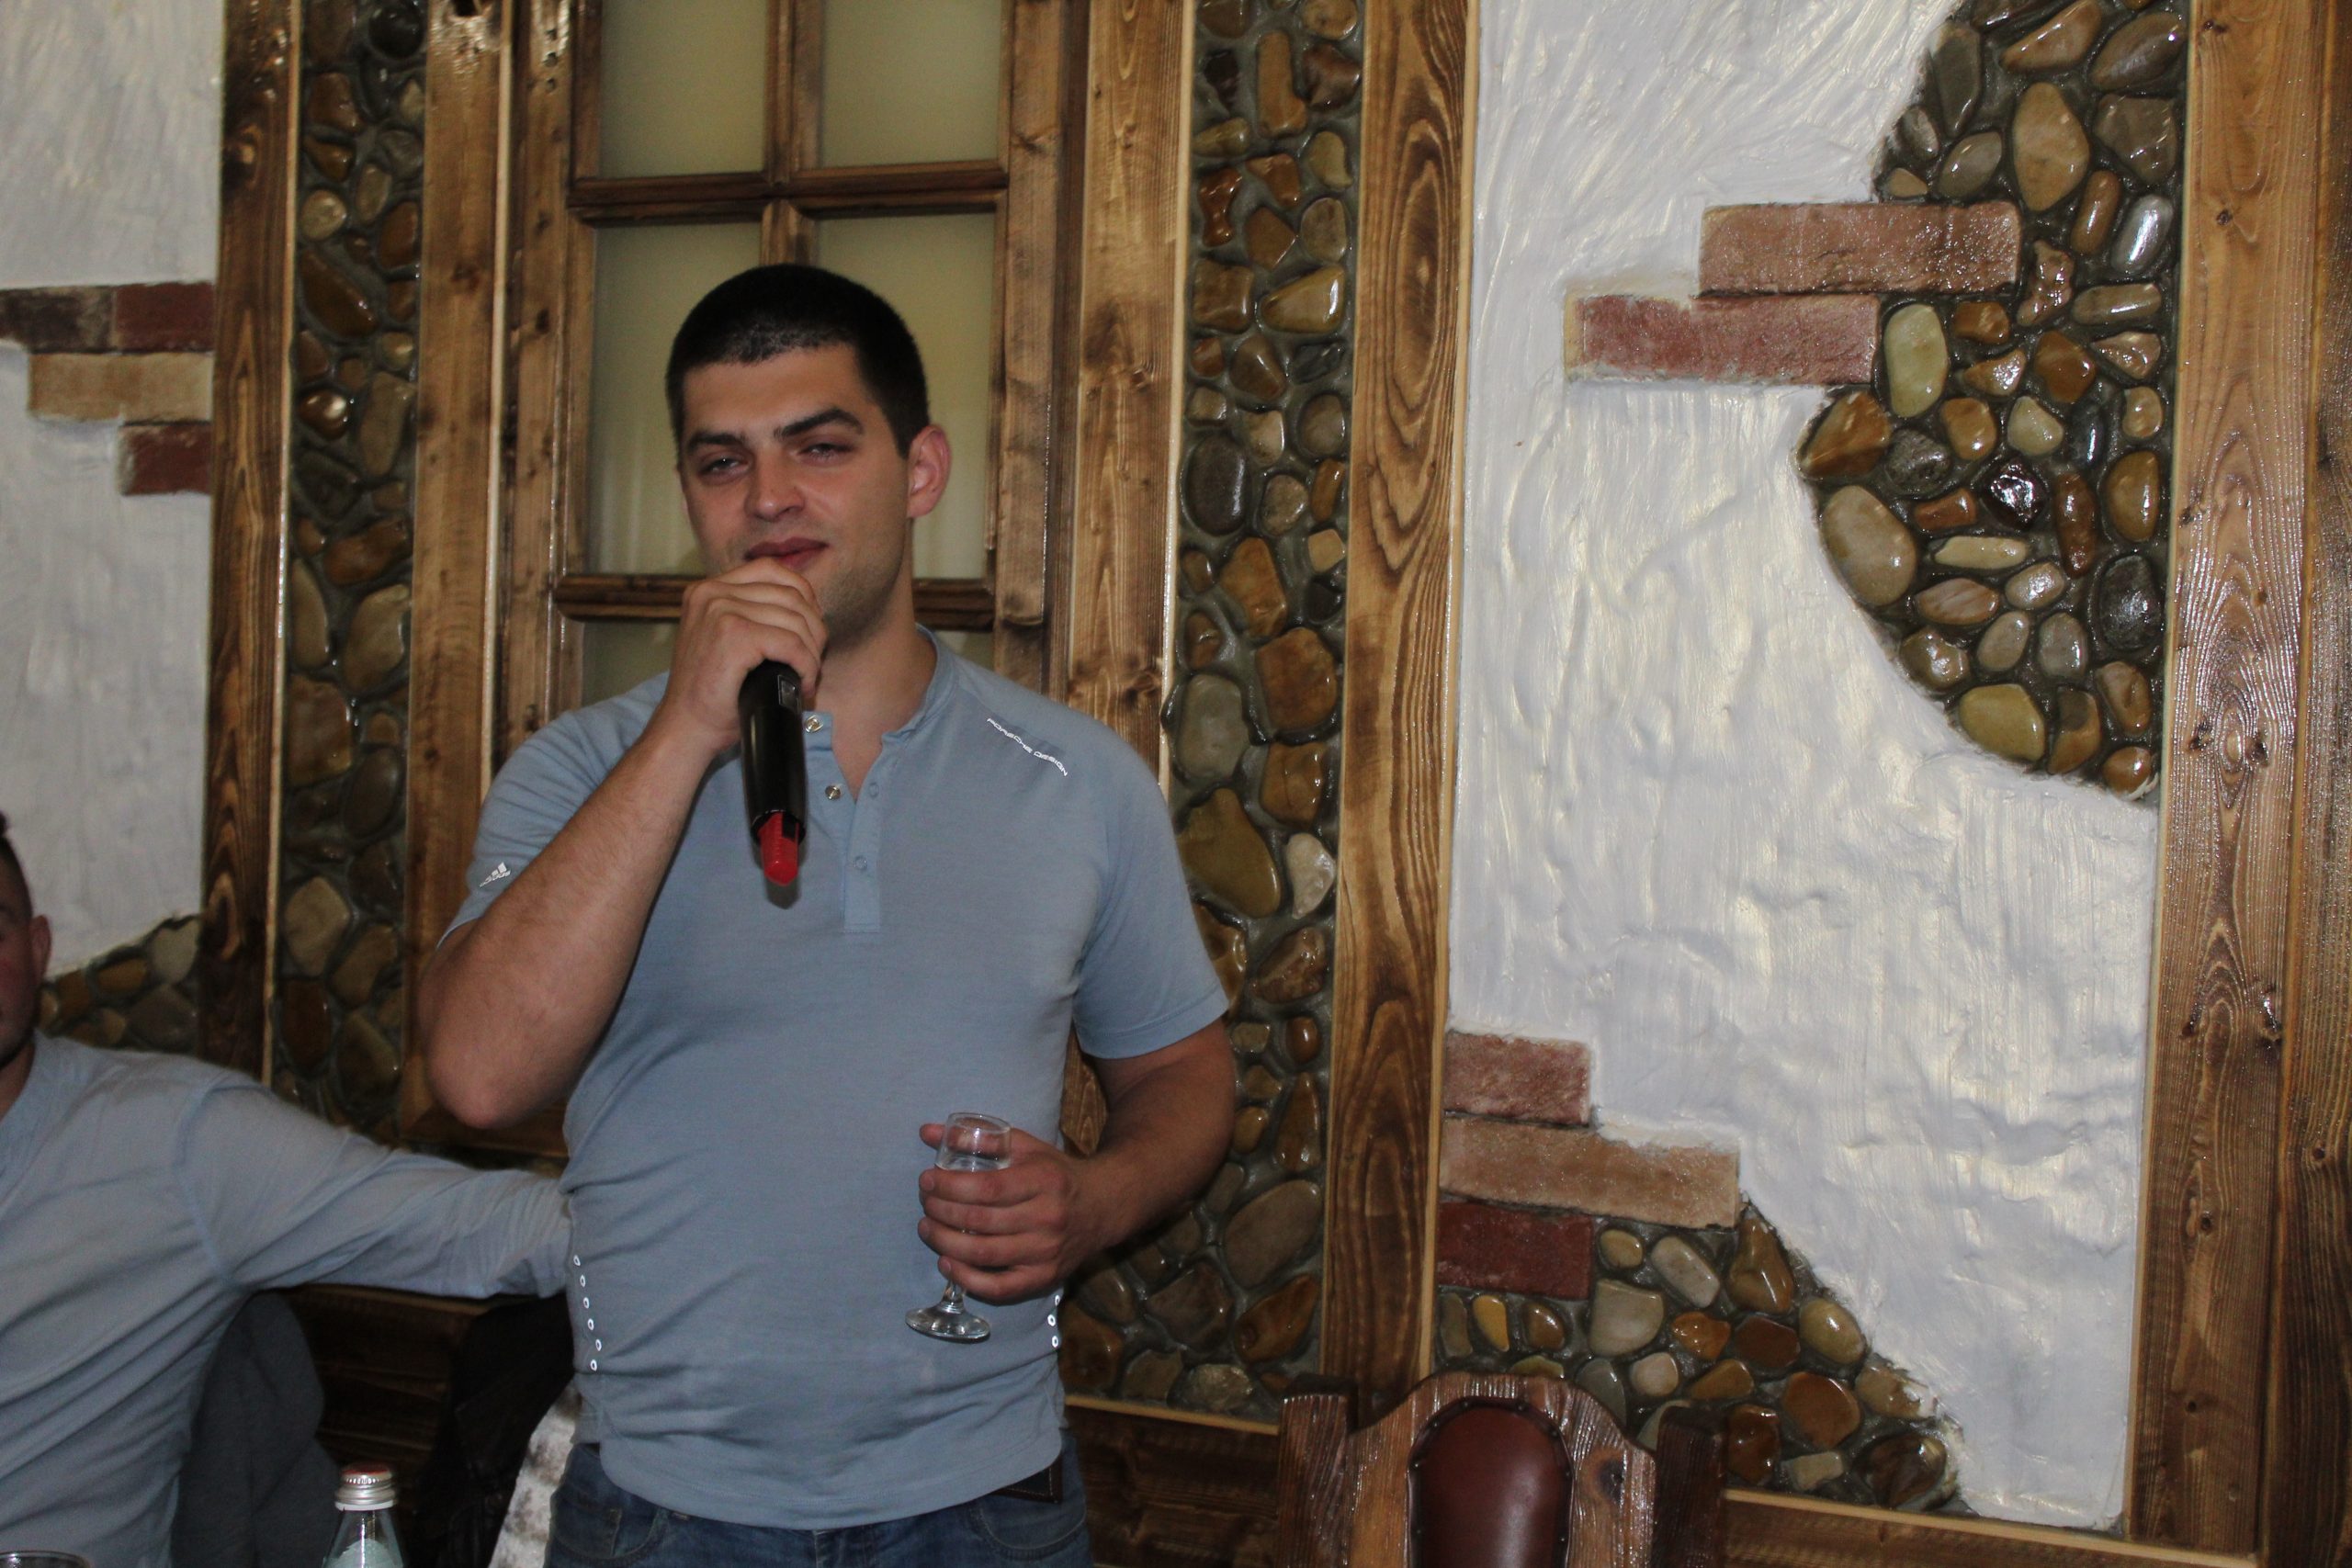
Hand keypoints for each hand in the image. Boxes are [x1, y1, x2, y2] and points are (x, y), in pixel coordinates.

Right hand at [647, 558, 826, 758]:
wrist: (685, 727)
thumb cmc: (711, 693)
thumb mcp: (724, 640)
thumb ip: (751, 616)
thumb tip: (809, 610)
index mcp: (708, 589)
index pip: (770, 570)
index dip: (802, 594)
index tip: (810, 627)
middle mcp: (711, 593)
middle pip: (789, 595)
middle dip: (814, 629)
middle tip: (813, 661)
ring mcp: (721, 611)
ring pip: (795, 621)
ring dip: (813, 652)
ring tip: (808, 677)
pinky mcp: (733, 635)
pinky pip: (791, 644)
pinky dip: (807, 666)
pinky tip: (804, 684)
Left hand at [916, 1124, 1108, 1304]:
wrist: (1102, 1207)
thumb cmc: (1056, 1175)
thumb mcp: (1026, 1147)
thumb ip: (979, 1138)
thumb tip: (928, 1132)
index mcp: (1044, 1181)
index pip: (987, 1188)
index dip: (950, 1186)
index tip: (928, 1179)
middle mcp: (1047, 1218)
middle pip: (980, 1221)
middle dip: (941, 1211)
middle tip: (926, 1202)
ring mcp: (1046, 1252)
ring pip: (984, 1254)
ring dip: (945, 1243)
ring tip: (927, 1228)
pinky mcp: (1044, 1278)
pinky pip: (999, 1287)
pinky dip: (967, 1279)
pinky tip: (947, 1263)